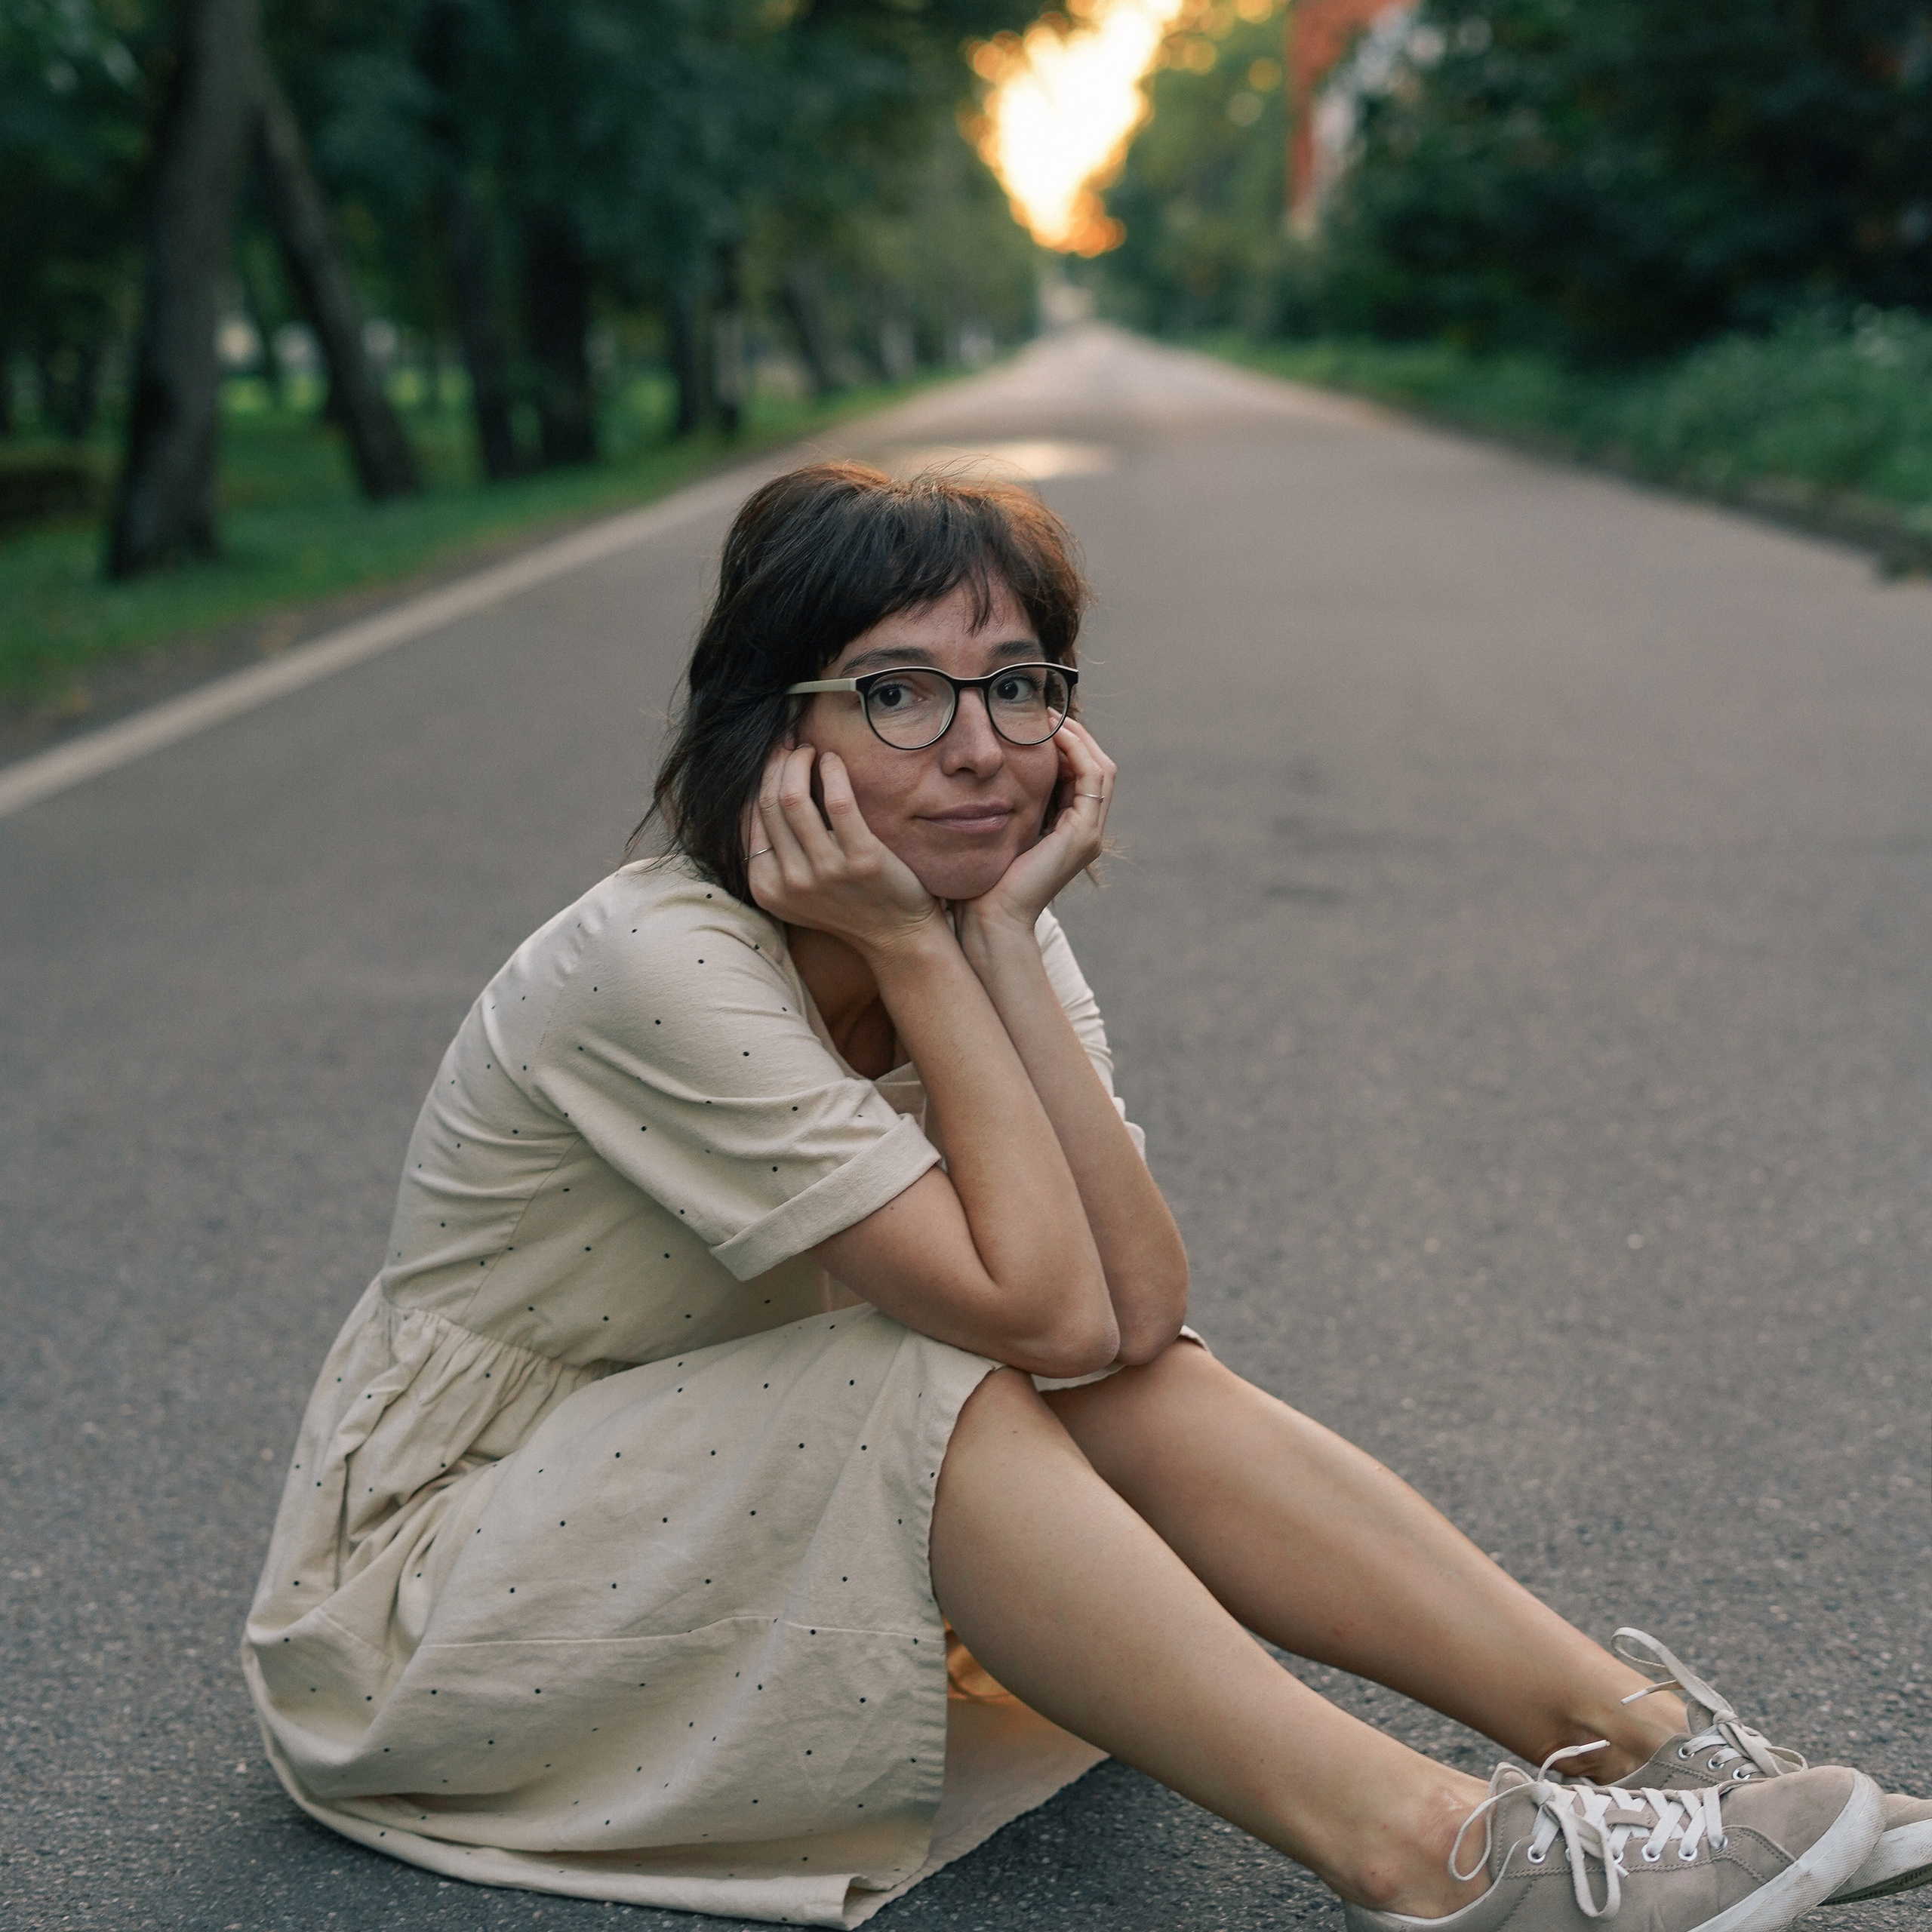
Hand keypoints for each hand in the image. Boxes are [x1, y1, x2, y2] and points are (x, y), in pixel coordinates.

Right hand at [745, 744, 943, 959]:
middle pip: (768, 802)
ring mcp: (826, 872)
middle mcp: (791, 882)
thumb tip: (760, 791)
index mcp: (766, 888)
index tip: (774, 759)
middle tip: (791, 746)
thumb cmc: (848, 905)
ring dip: (799, 761)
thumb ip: (775, 853)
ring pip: (792, 797)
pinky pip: (837, 801)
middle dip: (776, 763)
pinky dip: (832, 771)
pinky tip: (834, 762)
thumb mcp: (797, 890)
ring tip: (811, 751)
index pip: (750, 817)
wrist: (897, 935)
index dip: (760, 779)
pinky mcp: (861, 860)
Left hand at [957, 718, 1114, 941]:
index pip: (1082, 773)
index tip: (1038, 721)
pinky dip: (1076, 752)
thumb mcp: (999, 829)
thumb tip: (989, 769)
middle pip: (1098, 766)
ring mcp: (1089, 834)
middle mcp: (1086, 831)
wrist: (989, 917)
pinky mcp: (1083, 835)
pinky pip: (1091, 778)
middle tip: (1045, 711)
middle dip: (1075, 734)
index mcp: (1070, 830)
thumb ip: (1008, 803)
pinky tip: (1051, 737)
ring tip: (1048, 718)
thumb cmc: (984, 879)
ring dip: (1077, 737)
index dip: (1066, 743)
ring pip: (1100, 768)